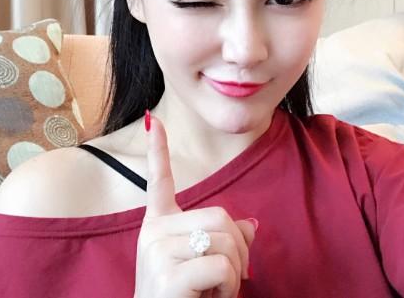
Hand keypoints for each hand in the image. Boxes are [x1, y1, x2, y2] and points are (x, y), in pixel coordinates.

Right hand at [133, 113, 256, 297]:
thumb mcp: (207, 269)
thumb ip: (226, 242)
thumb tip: (250, 224)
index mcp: (159, 226)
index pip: (158, 181)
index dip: (158, 151)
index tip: (154, 122)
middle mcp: (152, 232)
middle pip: (220, 216)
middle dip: (238, 251)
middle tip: (225, 280)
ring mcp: (156, 250)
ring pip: (225, 238)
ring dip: (234, 273)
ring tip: (213, 292)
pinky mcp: (167, 273)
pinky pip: (221, 264)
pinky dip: (229, 287)